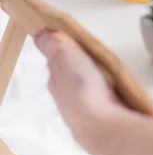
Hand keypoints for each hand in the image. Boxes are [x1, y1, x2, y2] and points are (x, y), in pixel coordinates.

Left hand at [34, 30, 133, 154]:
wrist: (98, 120)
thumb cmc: (79, 85)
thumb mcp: (62, 54)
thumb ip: (51, 44)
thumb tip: (39, 34)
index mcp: (55, 79)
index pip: (57, 62)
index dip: (65, 51)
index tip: (75, 42)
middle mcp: (64, 95)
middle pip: (71, 75)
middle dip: (80, 65)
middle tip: (93, 54)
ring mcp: (81, 107)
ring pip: (85, 87)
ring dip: (93, 79)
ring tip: (105, 70)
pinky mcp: (98, 114)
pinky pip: (100, 97)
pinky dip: (104, 90)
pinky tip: (111, 87)